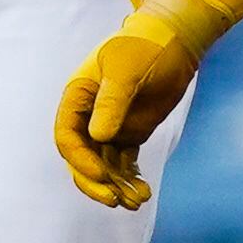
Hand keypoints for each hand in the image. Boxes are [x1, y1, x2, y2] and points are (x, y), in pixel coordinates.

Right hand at [54, 0, 234, 210]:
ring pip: (104, 166)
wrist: (174, 42)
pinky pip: (124, 165)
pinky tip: (143, 192)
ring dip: (116, 187)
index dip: (80, 160)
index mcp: (78, 97)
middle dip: (96, 182)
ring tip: (137, 201)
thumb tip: (98, 136)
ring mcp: (109, 127)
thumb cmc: (144, 46)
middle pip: (81, 159)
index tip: (102, 175)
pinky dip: (130, 180)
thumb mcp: (126, 69)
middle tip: (115, 200)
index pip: (67, 136)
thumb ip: (112, 101)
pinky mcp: (130, 134)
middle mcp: (89, 116)